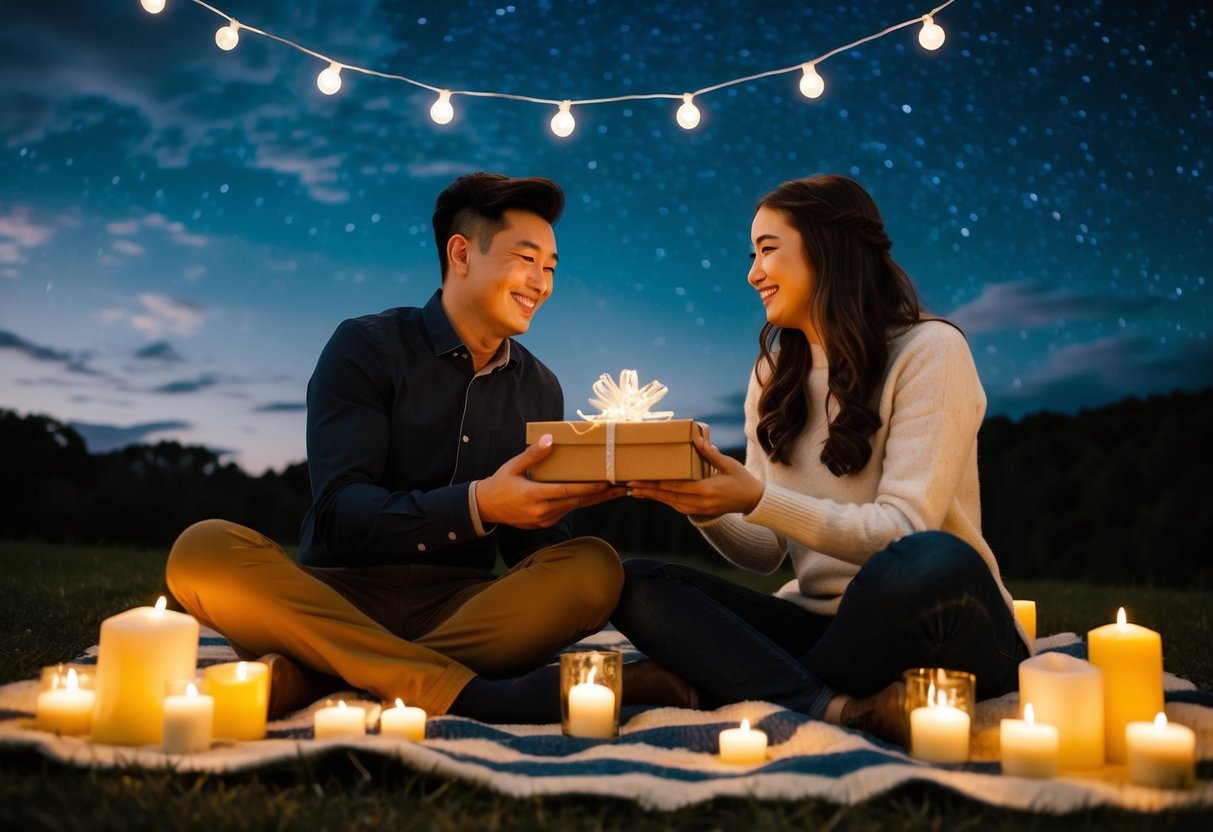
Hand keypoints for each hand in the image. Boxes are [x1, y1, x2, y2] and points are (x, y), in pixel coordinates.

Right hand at [476, 433, 625, 527]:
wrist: (485, 507)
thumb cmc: (500, 483)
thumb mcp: (513, 466)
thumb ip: (533, 454)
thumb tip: (550, 439)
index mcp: (533, 495)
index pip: (566, 491)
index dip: (587, 488)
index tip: (605, 482)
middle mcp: (541, 511)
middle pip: (576, 502)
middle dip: (600, 494)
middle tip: (620, 487)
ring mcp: (543, 520)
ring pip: (574, 508)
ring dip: (594, 500)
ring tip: (613, 491)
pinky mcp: (544, 524)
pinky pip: (566, 512)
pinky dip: (580, 503)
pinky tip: (594, 496)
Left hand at [626, 436, 763, 517]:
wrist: (754, 501)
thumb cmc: (742, 480)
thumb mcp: (729, 464)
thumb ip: (711, 453)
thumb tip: (697, 439)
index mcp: (707, 489)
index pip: (676, 487)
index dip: (656, 483)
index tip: (640, 479)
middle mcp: (701, 502)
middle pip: (668, 497)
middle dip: (648, 491)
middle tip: (629, 485)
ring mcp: (700, 509)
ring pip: (671, 503)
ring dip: (654, 497)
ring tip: (635, 491)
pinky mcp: (700, 512)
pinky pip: (678, 506)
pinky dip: (665, 500)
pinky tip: (654, 494)